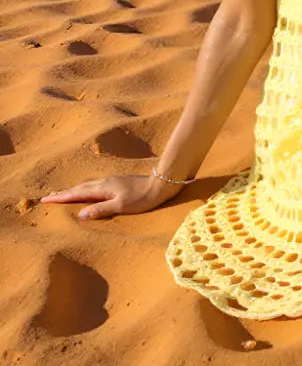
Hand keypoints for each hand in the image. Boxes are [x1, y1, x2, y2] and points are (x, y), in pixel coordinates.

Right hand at [39, 173, 182, 219]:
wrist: (161, 183)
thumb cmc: (142, 197)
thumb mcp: (121, 206)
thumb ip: (101, 210)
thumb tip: (80, 214)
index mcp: (103, 188)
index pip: (77, 193)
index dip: (61, 197)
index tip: (45, 199)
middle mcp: (105, 182)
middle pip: (80, 187)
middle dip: (64, 193)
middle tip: (49, 197)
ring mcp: (112, 181)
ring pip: (87, 185)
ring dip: (74, 190)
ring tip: (64, 194)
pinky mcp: (118, 182)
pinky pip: (95, 185)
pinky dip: (85, 189)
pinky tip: (88, 191)